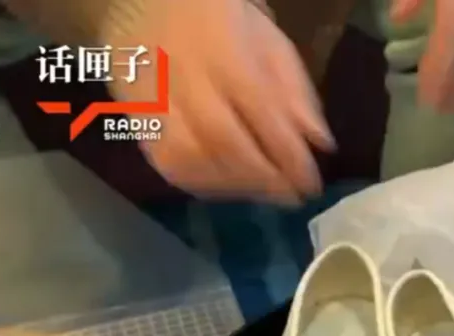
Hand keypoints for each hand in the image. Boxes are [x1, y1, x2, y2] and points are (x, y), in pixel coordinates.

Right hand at [105, 0, 332, 203]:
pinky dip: (199, 183)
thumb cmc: (219, 19)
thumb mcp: (268, 39)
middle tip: (290, 198)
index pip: (261, 111)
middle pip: (223, 140)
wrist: (146, 3)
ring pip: (189, 158)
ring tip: (262, 194)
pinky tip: (225, 187)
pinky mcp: (134, 116)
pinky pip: (164, 162)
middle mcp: (183, 75)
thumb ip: (294, 90)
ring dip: (232, 186)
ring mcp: (152, 98)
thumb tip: (319, 143)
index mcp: (223, 50)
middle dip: (263, 178)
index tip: (311, 185)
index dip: (288, 155)